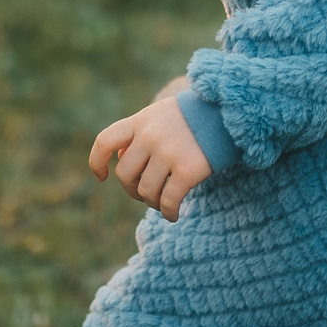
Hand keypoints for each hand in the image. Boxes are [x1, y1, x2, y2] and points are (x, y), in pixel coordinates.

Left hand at [89, 93, 213, 220]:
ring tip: (163, 202)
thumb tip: (120, 159)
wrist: (230, 111)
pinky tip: (174, 215)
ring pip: (146, 191)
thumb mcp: (162, 113)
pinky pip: (169, 201)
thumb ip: (140, 132)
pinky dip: (169, 212)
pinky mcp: (187, 170)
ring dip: (153, 203)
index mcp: (140, 120)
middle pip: (125, 175)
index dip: (97, 162)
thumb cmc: (195, 116)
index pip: (105, 142)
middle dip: (133, 189)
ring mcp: (168, 153)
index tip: (102, 177)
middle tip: (147, 193)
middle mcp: (149, 136)